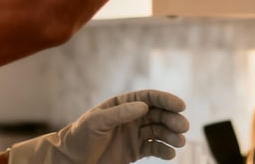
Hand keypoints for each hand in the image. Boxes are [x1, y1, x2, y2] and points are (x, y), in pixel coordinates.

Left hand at [6, 89, 188, 162]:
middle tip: (183, 127)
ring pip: (159, 132)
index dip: (166, 99)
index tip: (181, 105)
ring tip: (180, 142)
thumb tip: (143, 106)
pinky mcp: (135, 151)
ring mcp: (134, 134)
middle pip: (158, 114)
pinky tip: (170, 153)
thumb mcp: (97, 121)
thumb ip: (120, 113)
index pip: (149, 97)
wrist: (72, 160)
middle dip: (172, 119)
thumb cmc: (80, 136)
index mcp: (123, 104)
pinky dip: (164, 150)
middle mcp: (132, 117)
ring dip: (171, 135)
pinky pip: (154, 149)